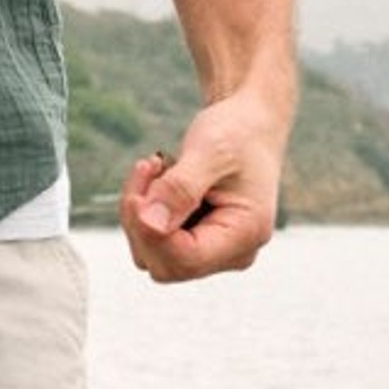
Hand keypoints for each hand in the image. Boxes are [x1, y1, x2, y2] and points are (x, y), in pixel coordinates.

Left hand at [118, 90, 286, 282]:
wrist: (249, 125)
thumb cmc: (238, 134)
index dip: (150, 229)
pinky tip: (158, 175)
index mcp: (244, 236)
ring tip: (155, 167)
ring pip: (151, 254)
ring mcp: (212, 248)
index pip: (184, 259)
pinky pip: (153, 239)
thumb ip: (180, 188)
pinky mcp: (195, 238)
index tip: (142, 185)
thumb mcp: (210, 151)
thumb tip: (150, 223)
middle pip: (163, 264)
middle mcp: (230, 253)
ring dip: (139, 210)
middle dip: (141, 218)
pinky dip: (144, 208)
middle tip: (148, 167)